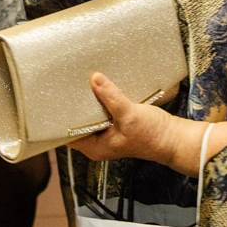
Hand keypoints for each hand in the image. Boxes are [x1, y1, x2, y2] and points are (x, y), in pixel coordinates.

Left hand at [68, 73, 226, 175]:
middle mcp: (97, 142)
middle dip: (72, 104)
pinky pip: (102, 109)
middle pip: (77, 121)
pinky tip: (97, 84)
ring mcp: (107, 132)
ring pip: (90, 113)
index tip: (51, 99)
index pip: (66, 134)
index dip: (57, 118)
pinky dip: (100, 98)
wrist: (174, 138)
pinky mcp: (116, 123)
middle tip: (62, 83)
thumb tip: (94, 79)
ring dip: (87, 99)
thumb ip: (110, 97)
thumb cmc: (152, 135)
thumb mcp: (129, 115)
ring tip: (77, 80)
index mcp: (94, 147)